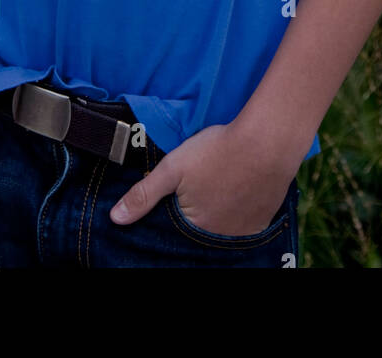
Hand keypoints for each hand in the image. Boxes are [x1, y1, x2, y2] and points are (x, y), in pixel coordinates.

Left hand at [109, 121, 296, 234]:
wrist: (267, 142)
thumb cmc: (217, 152)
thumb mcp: (173, 168)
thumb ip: (144, 194)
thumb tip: (115, 218)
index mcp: (194, 229)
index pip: (174, 231)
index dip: (173, 212)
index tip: (177, 195)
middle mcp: (218, 239)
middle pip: (198, 231)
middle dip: (194, 215)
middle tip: (199, 188)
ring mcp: (243, 233)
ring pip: (221, 229)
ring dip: (216, 214)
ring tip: (215, 188)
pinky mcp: (262, 223)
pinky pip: (242, 226)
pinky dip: (236, 213)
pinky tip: (234, 192)